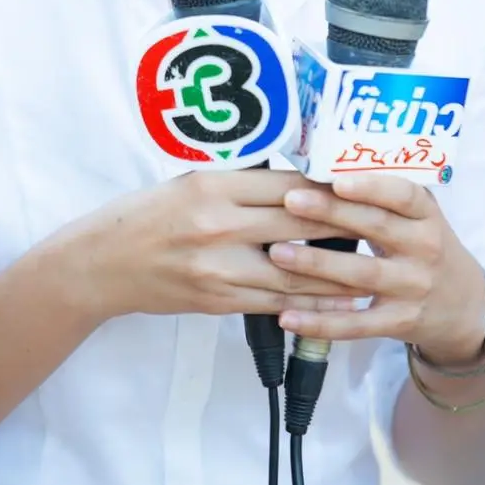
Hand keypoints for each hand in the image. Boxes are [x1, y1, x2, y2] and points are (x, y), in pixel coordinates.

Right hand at [43, 169, 368, 324]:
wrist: (103, 265)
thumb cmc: (146, 216)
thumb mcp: (189, 183)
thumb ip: (239, 183)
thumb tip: (295, 182)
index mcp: (213, 188)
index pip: (287, 184)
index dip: (329, 188)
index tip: (360, 188)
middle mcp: (220, 226)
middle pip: (300, 224)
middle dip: (346, 226)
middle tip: (381, 224)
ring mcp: (220, 268)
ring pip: (296, 270)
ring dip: (340, 271)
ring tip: (374, 267)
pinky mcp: (219, 300)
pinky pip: (276, 301)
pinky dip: (312, 302)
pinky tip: (341, 301)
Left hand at [267, 173, 484, 364]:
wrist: (464, 307)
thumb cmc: (425, 249)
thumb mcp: (420, 218)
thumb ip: (384, 197)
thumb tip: (325, 164)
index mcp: (427, 216)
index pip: (404, 195)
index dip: (371, 187)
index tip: (335, 179)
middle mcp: (424, 249)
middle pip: (376, 227)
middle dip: (331, 213)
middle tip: (290, 200)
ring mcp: (412, 288)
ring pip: (360, 275)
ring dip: (316, 264)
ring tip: (277, 252)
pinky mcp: (399, 322)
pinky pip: (356, 324)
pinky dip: (320, 323)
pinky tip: (287, 316)